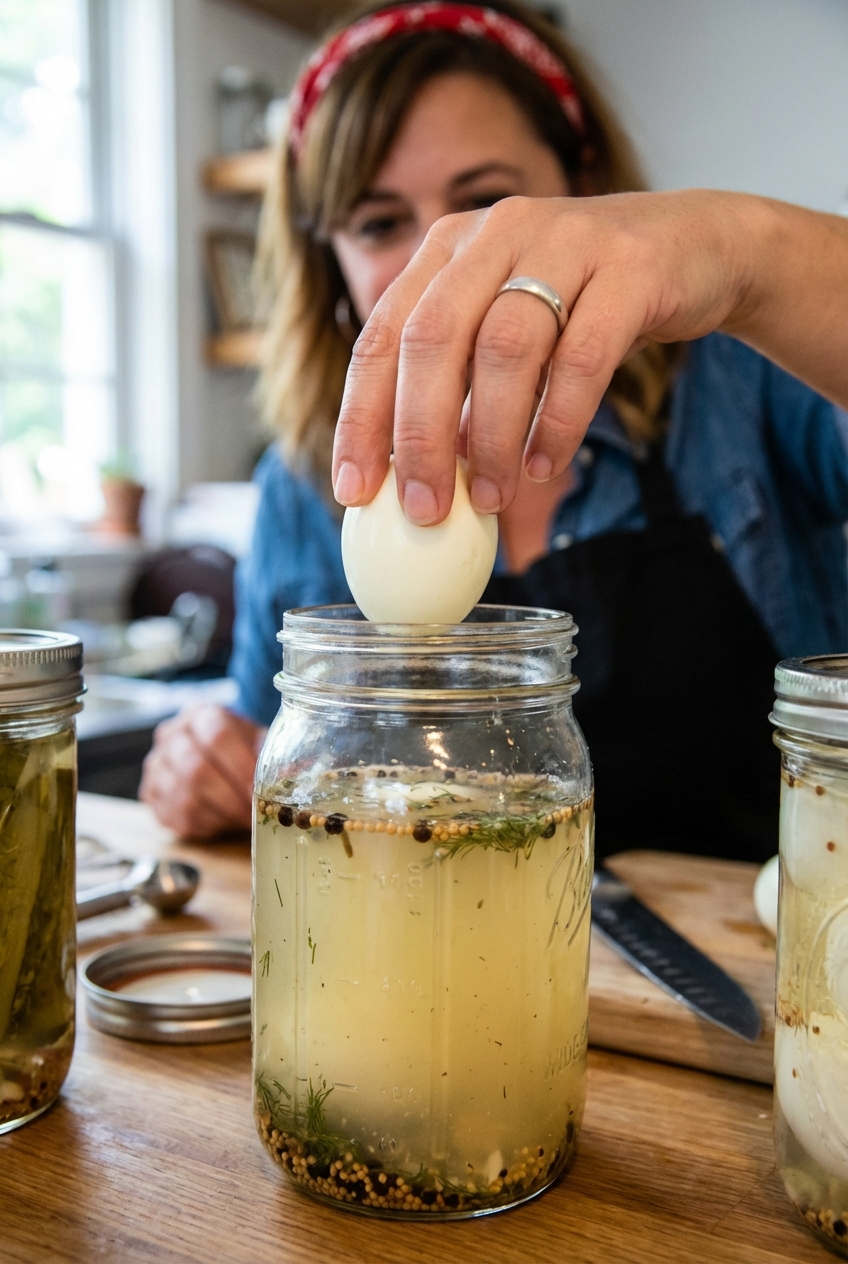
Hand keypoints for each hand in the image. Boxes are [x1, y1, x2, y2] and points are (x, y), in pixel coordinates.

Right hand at [139, 705, 263, 837]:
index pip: (217, 735)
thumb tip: (291, 776)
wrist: (210, 755)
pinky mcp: (150, 794)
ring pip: (186, 798)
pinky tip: (223, 823)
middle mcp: (172, 735)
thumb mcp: (257, 742)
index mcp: (201, 714)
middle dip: (230, 798)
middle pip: (196, 770)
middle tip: (254, 815)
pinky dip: (205, 826)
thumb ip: (273, 754)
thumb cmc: (239, 749)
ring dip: (220, 815)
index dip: (240, 766)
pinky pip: (177, 817)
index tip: (259, 791)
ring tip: (243, 821)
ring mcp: (156, 765)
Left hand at [332, 190, 847, 523]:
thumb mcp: (509, 326)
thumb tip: (418, 480)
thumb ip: (462, 386)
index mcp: (448, 251)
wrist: (697, 248)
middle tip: (423, 510)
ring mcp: (565, 242)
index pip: (382, 336)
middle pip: (434, 339)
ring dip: (492, 437)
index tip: (354, 489)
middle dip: (420, 436)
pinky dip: (558, 421)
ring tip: (490, 499)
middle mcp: (496, 234)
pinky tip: (543, 466)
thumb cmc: (583, 304)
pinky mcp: (629, 270)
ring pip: (505, 347)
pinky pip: (584, 357)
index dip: (362, 416)